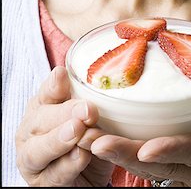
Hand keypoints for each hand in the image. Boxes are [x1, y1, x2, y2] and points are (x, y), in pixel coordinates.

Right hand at [15, 66, 112, 186]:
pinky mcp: (42, 183)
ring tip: (77, 132)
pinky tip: (81, 156)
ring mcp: (33, 159)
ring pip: (39, 149)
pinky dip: (68, 166)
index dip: (54, 85)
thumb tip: (96, 83)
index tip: (62, 74)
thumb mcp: (90, 118)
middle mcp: (32, 131)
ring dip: (59, 140)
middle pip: (42, 119)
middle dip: (64, 113)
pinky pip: (53, 175)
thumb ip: (88, 103)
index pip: (46, 93)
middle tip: (86, 110)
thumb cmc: (87, 138)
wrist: (89, 175)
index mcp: (43, 107)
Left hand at [90, 60, 190, 186]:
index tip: (147, 147)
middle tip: (96, 140)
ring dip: (119, 156)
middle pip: (165, 167)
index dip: (174, 149)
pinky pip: (151, 172)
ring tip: (88, 138)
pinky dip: (126, 159)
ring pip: (152, 172)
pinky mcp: (181, 179)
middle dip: (128, 155)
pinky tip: (101, 142)